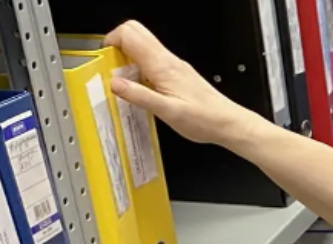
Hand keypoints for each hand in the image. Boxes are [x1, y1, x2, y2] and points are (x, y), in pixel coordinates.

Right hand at [103, 21, 267, 148]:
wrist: (227, 123)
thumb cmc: (204, 119)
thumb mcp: (167, 112)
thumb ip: (139, 96)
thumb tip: (115, 84)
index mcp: (163, 65)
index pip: (128, 34)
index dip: (111, 42)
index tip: (104, 60)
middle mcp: (168, 60)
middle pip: (135, 32)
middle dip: (117, 44)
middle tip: (112, 67)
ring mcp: (173, 65)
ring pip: (143, 45)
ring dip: (128, 56)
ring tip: (126, 81)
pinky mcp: (177, 73)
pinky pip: (152, 60)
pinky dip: (140, 67)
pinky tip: (142, 88)